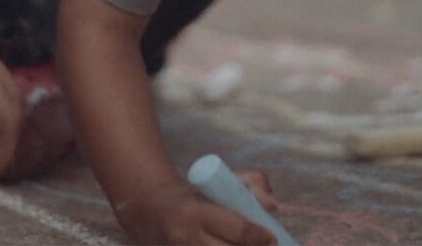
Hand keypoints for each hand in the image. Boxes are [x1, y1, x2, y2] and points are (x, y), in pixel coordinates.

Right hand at [114, 172, 278, 244]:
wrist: (149, 212)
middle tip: (265, 243)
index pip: (237, 230)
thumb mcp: (217, 181)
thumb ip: (251, 185)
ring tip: (247, 242)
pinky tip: (229, 244)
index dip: (259, 236)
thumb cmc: (192, 195)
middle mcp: (184, 239)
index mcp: (194, 214)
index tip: (272, 236)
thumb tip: (272, 205)